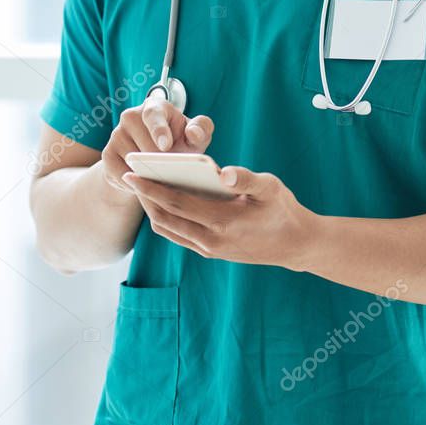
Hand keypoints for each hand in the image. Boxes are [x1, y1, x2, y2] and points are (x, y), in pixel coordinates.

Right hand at [101, 95, 213, 195]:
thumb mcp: (195, 135)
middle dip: (160, 162)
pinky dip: (136, 184)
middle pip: (144, 145)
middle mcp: (130, 116)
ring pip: (132, 162)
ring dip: (149, 175)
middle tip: (174, 173)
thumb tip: (193, 134)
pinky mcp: (107, 155)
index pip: (153, 115)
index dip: (159, 130)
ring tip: (163, 178)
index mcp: (154, 107)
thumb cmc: (180, 141)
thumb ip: (201, 129)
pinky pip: (121, 175)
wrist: (154, 157)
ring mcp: (116, 135)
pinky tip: (148, 184)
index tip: (166, 146)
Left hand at [122, 165, 315, 271]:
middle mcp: (211, 240)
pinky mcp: (211, 252)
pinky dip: (165, 220)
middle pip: (166, 218)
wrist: (295, 245)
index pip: (177, 203)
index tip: (132, 173)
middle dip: (145, 197)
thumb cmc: (283, 209)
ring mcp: (210, 249)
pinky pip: (179, 236)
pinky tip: (163, 203)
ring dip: (152, 209)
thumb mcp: (270, 188)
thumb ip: (246, 179)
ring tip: (143, 187)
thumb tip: (223, 172)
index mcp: (223, 221)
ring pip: (169, 230)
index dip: (151, 188)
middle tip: (130, 175)